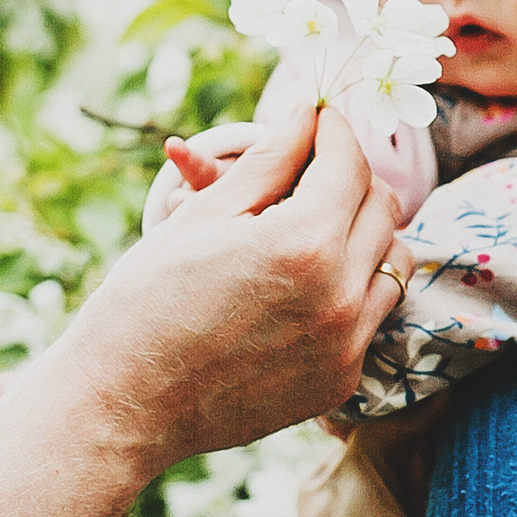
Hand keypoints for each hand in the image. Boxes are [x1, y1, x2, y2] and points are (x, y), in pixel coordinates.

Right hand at [62, 106, 408, 469]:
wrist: (124, 403)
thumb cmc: (147, 301)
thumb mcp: (204, 215)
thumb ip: (269, 160)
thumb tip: (308, 113)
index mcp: (305, 242)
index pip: (350, 163)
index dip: (334, 131)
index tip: (318, 119)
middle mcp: (341, 294)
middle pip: (382, 207)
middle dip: (350, 177)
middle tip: (308, 170)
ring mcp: (347, 344)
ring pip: (392, 261)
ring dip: (363, 233)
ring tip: (310, 229)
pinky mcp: (342, 379)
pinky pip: (373, 314)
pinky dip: (353, 288)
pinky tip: (304, 286)